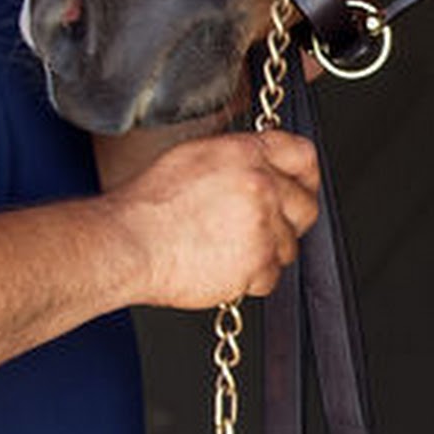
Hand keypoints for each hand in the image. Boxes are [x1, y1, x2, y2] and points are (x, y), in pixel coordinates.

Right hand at [110, 129, 320, 306]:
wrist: (126, 245)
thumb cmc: (147, 207)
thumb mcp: (193, 158)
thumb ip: (238, 159)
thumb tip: (262, 165)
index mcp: (244, 155)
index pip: (302, 155)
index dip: (304, 175)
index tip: (301, 186)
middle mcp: (260, 186)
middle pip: (306, 206)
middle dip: (288, 220)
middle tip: (260, 228)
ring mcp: (262, 225)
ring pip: (289, 245)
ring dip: (266, 252)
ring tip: (227, 249)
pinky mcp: (257, 262)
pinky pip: (271, 276)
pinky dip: (251, 278)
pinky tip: (222, 267)